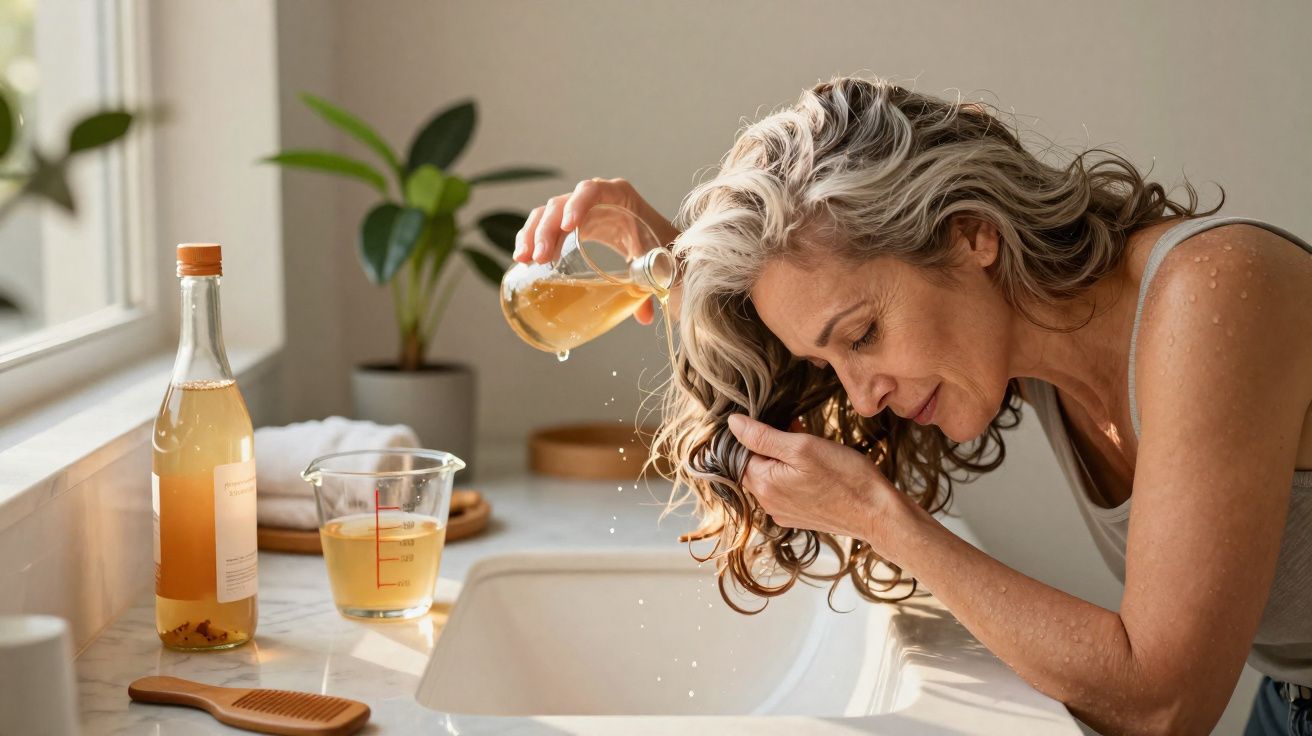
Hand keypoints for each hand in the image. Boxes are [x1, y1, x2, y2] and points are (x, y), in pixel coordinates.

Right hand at [512, 178, 677, 325]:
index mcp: (618, 196)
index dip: (577, 203)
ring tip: (524, 260)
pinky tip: (522, 259)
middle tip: (540, 257)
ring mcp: (579, 211)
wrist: (662, 246)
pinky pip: (544, 226)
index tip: (568, 226)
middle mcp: (595, 199)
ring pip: (547, 215)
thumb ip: (652, 283)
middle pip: (561, 204)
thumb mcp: (658, 260)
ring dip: (532, 235)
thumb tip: (643, 316)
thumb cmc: (661, 247)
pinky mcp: (570, 226)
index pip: (592, 190)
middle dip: (547, 229)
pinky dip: (531, 239)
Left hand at [726, 413, 896, 544]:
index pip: (738, 453)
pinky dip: (793, 473)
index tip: (774, 421)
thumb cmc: (844, 477)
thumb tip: (732, 424)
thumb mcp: (802, 447)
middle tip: (793, 428)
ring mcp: (783, 512)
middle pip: (754, 466)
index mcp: (763, 486)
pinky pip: (786, 490)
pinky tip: (814, 465)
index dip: (754, 433)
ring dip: (782, 458)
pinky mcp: (800, 516)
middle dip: (769, 445)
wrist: (877, 513)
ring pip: (771, 476)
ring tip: (807, 444)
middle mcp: (768, 503)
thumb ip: (763, 436)